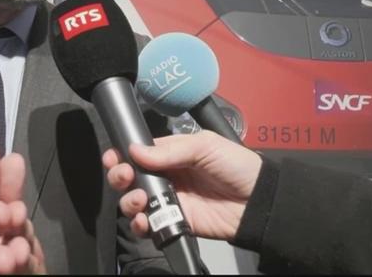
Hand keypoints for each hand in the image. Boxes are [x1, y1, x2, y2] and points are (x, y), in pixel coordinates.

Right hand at [102, 131, 261, 241]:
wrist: (258, 200)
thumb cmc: (236, 165)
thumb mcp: (205, 146)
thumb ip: (170, 150)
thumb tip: (135, 151)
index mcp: (170, 154)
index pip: (138, 153)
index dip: (122, 154)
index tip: (113, 156)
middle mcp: (165, 177)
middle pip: (129, 178)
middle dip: (119, 176)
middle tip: (125, 176)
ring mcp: (169, 201)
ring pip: (134, 202)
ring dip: (128, 201)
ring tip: (140, 199)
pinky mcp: (175, 223)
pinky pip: (149, 226)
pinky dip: (140, 225)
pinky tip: (144, 220)